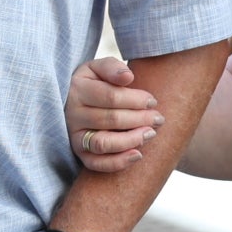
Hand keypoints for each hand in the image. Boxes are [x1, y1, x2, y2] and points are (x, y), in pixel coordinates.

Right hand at [66, 56, 159, 172]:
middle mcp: (73, 114)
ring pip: (104, 143)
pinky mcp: (80, 153)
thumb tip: (128, 77)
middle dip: (140, 119)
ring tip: (150, 133)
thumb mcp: (97, 68)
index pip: (111, 96)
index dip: (136, 100)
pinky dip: (118, 162)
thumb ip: (112, 67)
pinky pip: (97, 164)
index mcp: (78, 89)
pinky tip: (137, 154)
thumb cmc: (93, 83)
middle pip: (111, 119)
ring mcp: (75, 135)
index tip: (153, 102)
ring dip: (131, 140)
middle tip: (158, 118)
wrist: (73, 102)